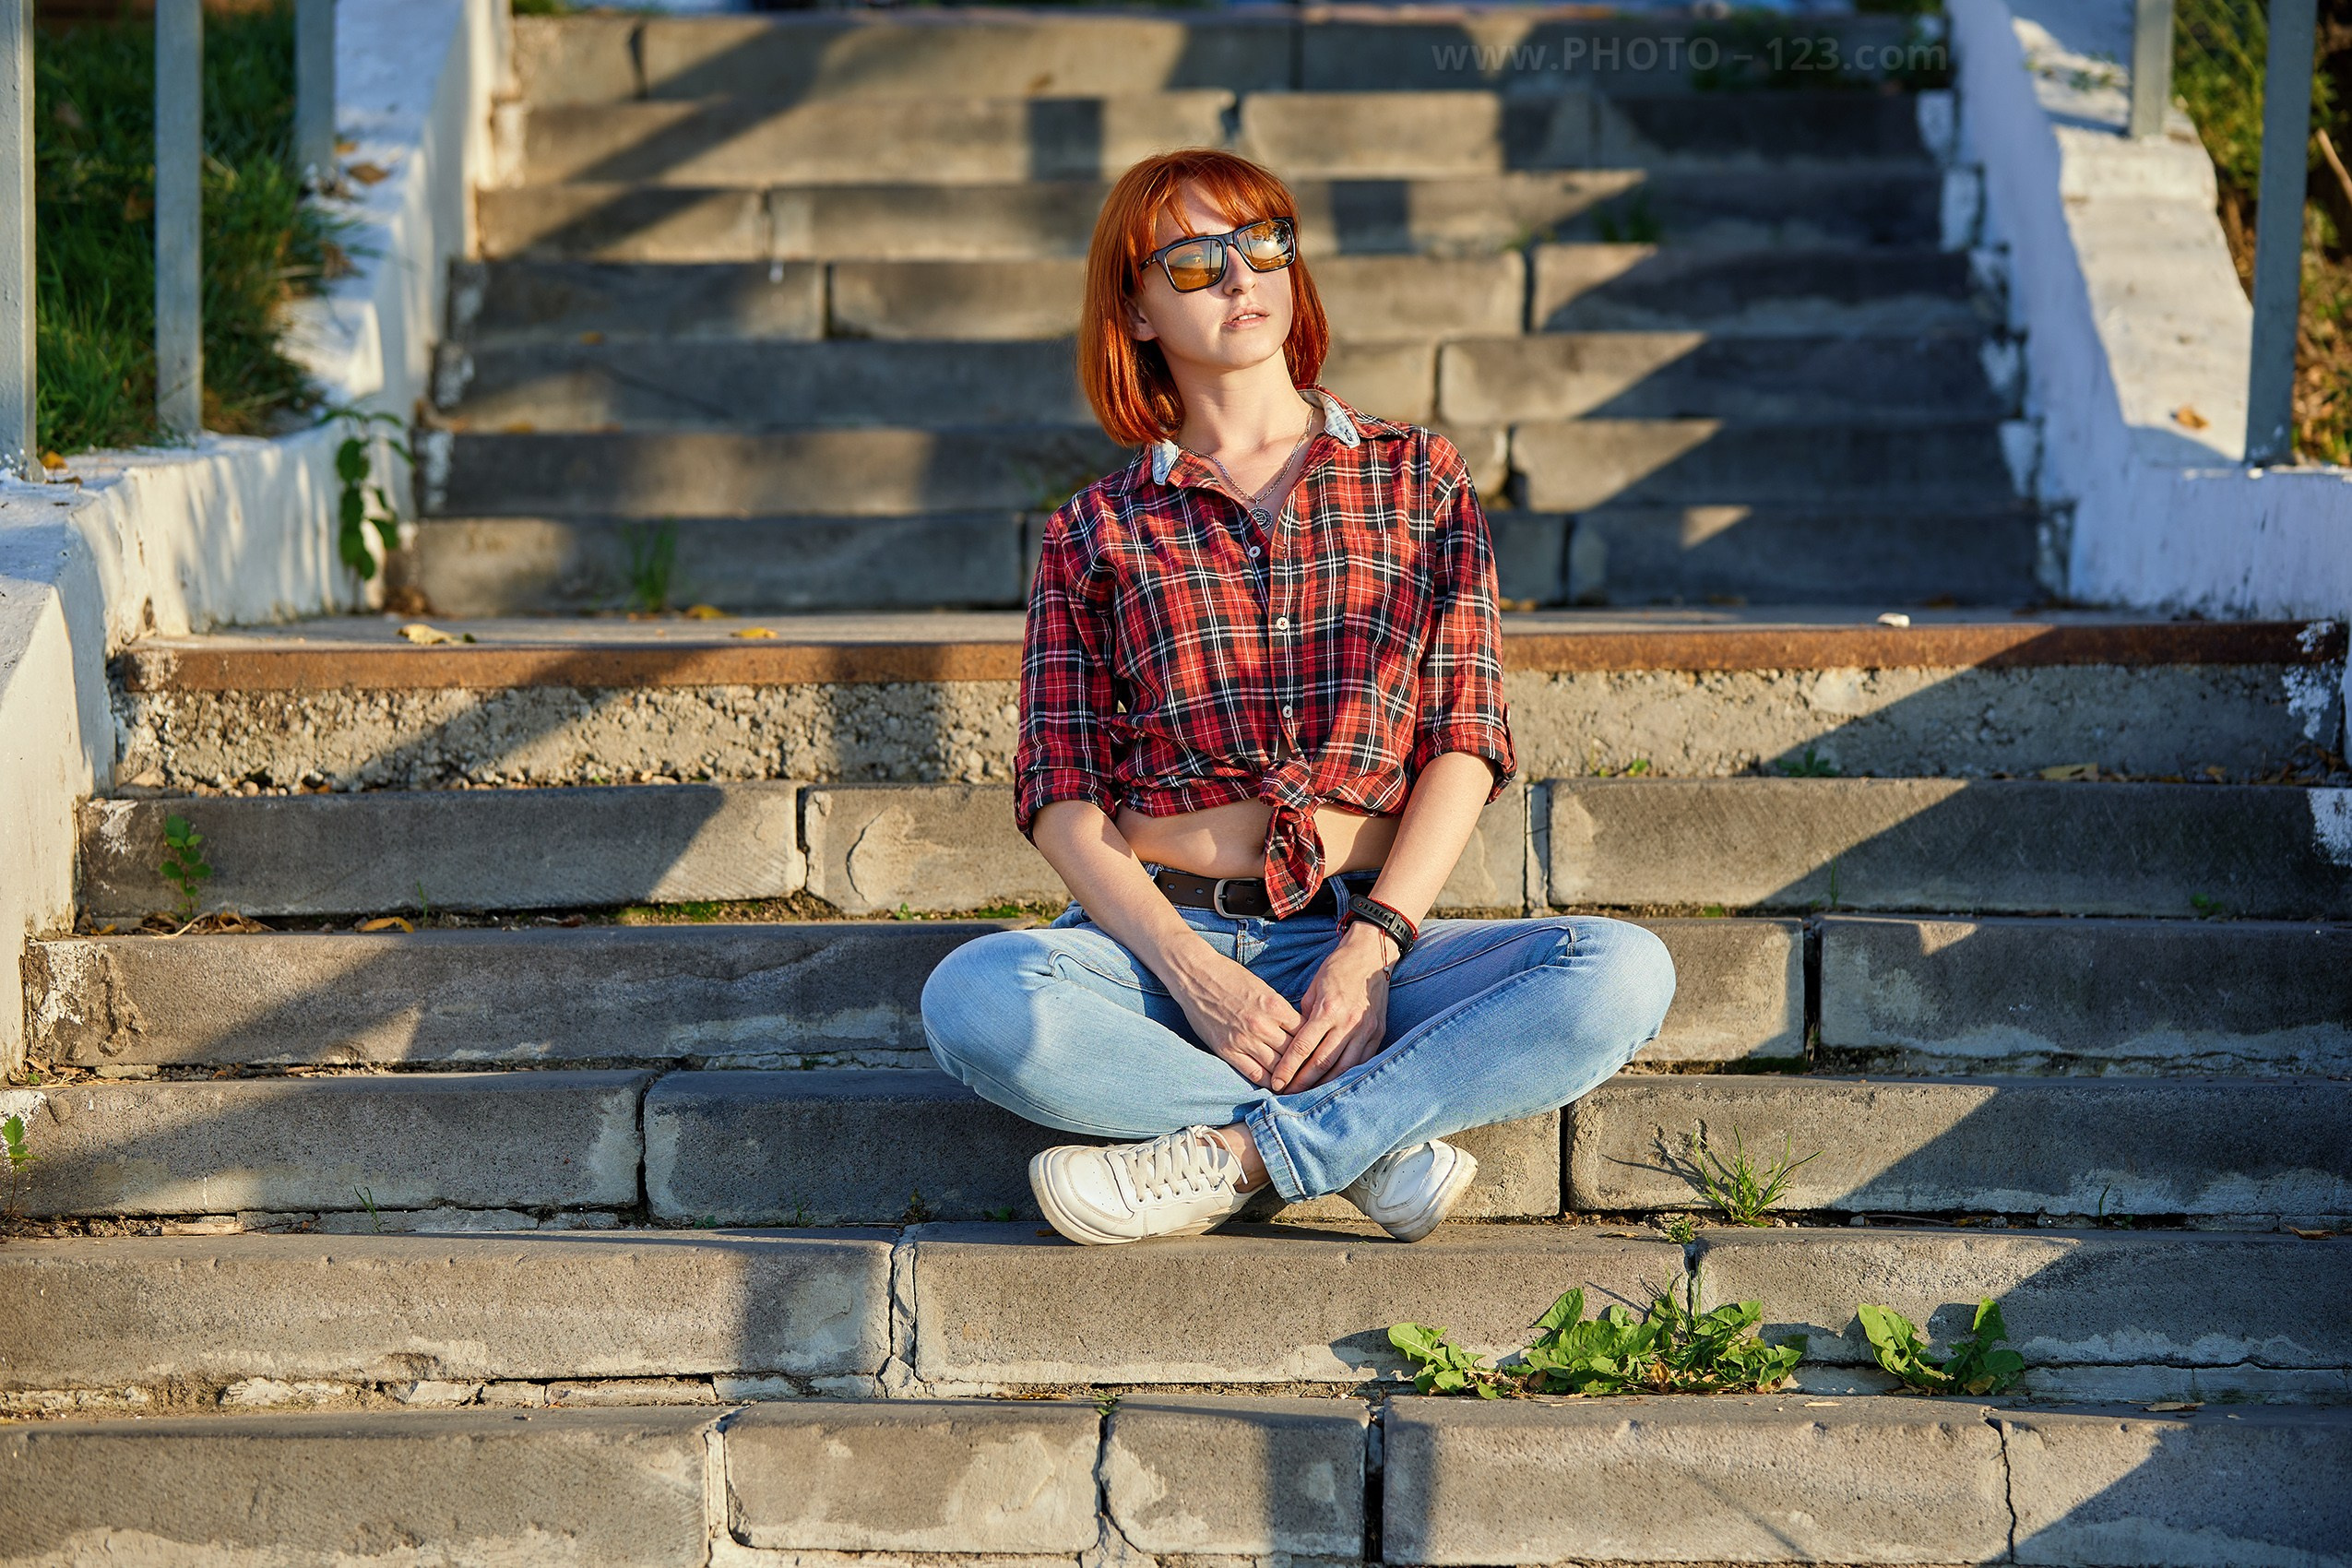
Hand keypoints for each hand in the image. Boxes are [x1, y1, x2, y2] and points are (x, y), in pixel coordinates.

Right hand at [1170, 947, 1304, 1086]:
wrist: (1196, 975)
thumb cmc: (1230, 976)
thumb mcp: (1263, 987)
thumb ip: (1280, 1010)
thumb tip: (1299, 1028)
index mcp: (1275, 1006)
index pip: (1305, 1033)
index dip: (1313, 1044)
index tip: (1317, 1051)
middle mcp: (1262, 1025)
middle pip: (1294, 1053)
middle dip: (1305, 1063)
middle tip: (1313, 1073)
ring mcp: (1244, 1039)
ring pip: (1278, 1067)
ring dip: (1289, 1076)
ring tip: (1298, 1083)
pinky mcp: (1227, 1050)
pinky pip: (1254, 1074)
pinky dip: (1268, 1082)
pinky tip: (1275, 1085)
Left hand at [1266, 921, 1394, 1092]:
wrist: (1371, 956)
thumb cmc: (1337, 969)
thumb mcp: (1314, 987)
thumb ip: (1304, 1016)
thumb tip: (1296, 1040)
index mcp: (1328, 1010)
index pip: (1304, 1046)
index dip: (1289, 1068)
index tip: (1277, 1082)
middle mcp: (1348, 1023)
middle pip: (1322, 1062)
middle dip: (1303, 1082)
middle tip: (1288, 1095)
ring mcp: (1365, 1030)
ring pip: (1344, 1067)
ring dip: (1325, 1084)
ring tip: (1309, 1095)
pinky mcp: (1378, 1033)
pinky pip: (1362, 1062)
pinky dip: (1347, 1076)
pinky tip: (1335, 1085)